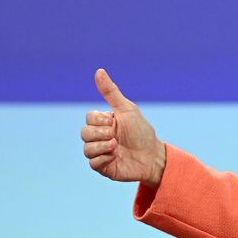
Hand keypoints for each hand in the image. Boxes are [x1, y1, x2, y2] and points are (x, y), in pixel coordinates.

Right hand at [81, 68, 165, 186]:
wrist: (152, 155)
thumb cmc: (141, 131)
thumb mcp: (127, 109)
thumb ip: (110, 92)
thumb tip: (99, 71)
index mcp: (104, 123)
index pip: (89, 118)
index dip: (99, 120)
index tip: (114, 121)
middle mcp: (99, 137)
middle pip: (84, 133)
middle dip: (100, 133)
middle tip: (115, 135)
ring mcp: (100, 152)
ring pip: (87, 149)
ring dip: (103, 146)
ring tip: (117, 146)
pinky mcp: (103, 167)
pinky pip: (92, 163)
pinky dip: (104, 158)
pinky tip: (116, 157)